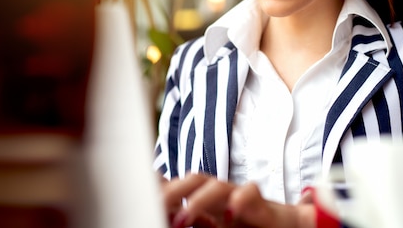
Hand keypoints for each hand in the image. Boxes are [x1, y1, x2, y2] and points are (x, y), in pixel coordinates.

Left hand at [161, 173, 314, 227]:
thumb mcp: (211, 227)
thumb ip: (189, 219)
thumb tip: (164, 215)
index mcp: (203, 201)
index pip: (180, 185)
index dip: (161, 183)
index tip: (141, 190)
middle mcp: (219, 194)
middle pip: (194, 179)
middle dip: (173, 190)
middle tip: (154, 206)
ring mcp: (239, 196)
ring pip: (218, 184)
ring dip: (198, 199)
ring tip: (182, 219)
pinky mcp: (261, 204)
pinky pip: (250, 192)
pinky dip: (239, 200)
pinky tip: (228, 216)